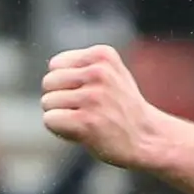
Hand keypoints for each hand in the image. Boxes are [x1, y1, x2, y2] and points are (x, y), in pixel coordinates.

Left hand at [37, 42, 175, 172]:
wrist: (146, 138)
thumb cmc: (121, 106)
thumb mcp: (111, 72)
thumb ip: (83, 64)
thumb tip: (52, 66)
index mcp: (103, 55)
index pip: (55, 65)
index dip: (65, 83)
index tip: (88, 93)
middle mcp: (98, 72)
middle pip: (49, 82)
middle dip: (59, 99)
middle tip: (85, 110)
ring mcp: (93, 97)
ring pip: (47, 102)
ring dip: (61, 116)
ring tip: (87, 120)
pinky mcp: (86, 121)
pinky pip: (50, 120)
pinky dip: (60, 130)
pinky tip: (82, 132)